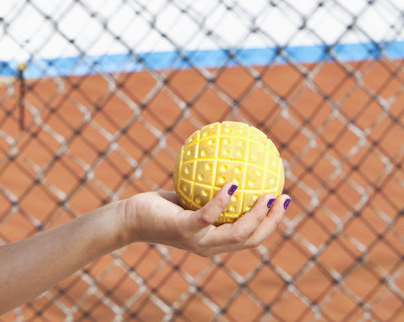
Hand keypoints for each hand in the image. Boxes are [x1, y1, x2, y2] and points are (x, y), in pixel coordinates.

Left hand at [121, 182, 288, 256]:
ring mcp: (198, 240)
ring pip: (237, 233)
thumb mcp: (185, 199)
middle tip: (285, 198)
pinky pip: (209, 216)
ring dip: (257, 215)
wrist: (128, 219)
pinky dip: (223, 201)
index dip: (271, 224)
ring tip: (268, 195)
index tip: (283, 202)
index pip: (250, 238)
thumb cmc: (156, 208)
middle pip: (251, 239)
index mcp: (213, 240)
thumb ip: (205, 192)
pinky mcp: (184, 230)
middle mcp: (209, 246)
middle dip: (273, 222)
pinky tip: (232, 183)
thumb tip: (226, 167)